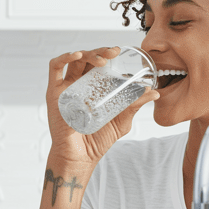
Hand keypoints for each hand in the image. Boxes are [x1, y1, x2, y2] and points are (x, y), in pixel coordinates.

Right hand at [46, 47, 158, 169]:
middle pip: (87, 58)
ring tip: (103, 60)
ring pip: (74, 60)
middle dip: (101, 51)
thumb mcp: (122, 120)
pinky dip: (65, 57)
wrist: (81, 157)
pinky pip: (55, 68)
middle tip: (114, 52)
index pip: (99, 63)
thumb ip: (135, 105)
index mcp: (92, 87)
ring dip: (89, 54)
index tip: (119, 51)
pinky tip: (78, 56)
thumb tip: (154, 92)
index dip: (107, 53)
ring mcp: (66, 87)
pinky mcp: (54, 93)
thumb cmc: (98, 139)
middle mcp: (78, 84)